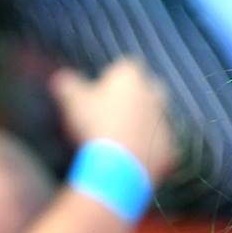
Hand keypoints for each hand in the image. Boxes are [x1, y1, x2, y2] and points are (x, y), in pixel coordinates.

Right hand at [50, 58, 177, 185]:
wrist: (118, 166)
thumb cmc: (94, 125)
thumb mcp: (72, 102)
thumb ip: (68, 85)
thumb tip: (60, 77)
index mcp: (131, 76)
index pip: (124, 67)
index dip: (111, 79)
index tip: (98, 93)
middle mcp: (154, 93)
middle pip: (146, 89)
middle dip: (133, 98)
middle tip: (111, 115)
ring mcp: (165, 121)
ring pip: (154, 118)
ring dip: (141, 124)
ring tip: (118, 140)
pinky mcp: (171, 148)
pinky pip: (159, 146)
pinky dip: (147, 150)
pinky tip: (128, 160)